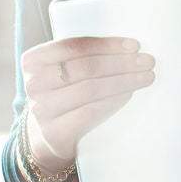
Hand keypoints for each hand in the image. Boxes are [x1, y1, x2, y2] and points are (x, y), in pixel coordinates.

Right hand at [19, 35, 154, 172]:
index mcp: (33, 60)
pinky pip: (90, 112)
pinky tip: (128, 94)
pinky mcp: (54, 132)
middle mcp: (33, 83)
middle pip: (85, 67)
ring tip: (145, 77)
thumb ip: (80, 57)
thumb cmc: (62, 95)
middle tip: (147, 61)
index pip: (74, 46)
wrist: (46, 137)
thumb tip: (127, 47)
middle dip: (120, 62)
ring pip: (90, 89)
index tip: (134, 45)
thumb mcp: (59, 72)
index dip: (107, 45)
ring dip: (123, 81)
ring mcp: (42, 109)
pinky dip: (113, 101)